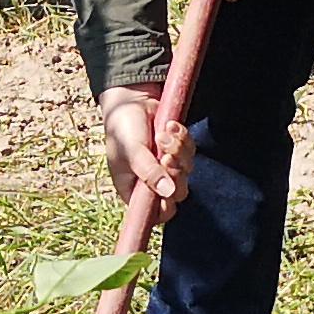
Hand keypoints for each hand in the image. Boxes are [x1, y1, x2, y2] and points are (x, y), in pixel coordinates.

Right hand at [100, 86, 192, 210]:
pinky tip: (171, 125)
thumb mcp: (132, 151)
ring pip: (187, 170)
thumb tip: (168, 192)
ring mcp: (167, 167)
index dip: (166, 205)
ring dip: (178, 150)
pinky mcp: (178, 150)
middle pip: (178, 193)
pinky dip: (182, 137)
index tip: (168, 190)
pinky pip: (190, 151)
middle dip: (175, 173)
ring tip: (163, 133)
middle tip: (166, 156)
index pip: (156, 214)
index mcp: (135, 191)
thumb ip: (149, 172)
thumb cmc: (123, 129)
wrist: (131, 100)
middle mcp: (153, 183)